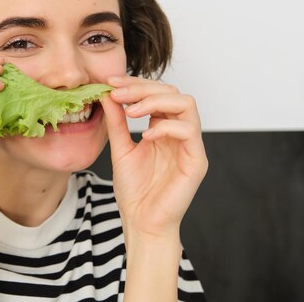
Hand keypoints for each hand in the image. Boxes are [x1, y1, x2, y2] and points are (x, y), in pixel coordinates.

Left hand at [101, 76, 207, 237]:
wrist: (141, 222)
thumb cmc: (134, 190)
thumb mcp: (120, 148)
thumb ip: (116, 122)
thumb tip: (107, 94)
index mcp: (163, 128)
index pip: (157, 92)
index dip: (135, 83)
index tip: (110, 82)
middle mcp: (179, 132)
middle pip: (172, 92)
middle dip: (142, 88)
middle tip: (118, 93)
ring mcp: (190, 145)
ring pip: (186, 103)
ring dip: (155, 101)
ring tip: (131, 112)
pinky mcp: (196, 160)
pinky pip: (189, 130)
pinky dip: (165, 126)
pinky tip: (145, 135)